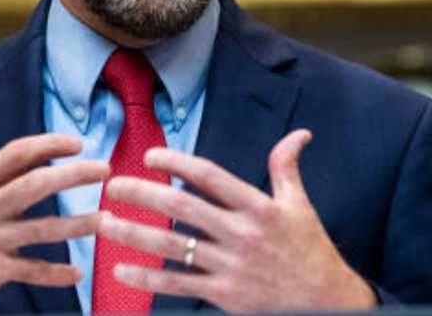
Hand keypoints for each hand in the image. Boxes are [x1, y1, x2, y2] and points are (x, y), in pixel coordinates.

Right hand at [0, 119, 108, 314]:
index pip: (14, 154)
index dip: (48, 144)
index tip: (78, 142)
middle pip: (34, 184)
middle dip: (73, 175)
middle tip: (105, 170)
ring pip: (41, 228)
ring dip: (78, 225)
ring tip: (105, 220)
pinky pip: (31, 270)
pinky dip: (56, 273)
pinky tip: (76, 273)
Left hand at [96, 129, 374, 311]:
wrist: (328, 304)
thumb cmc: (311, 251)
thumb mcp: (301, 206)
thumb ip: (287, 168)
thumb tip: (300, 134)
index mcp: (258, 207)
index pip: (209, 177)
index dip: (177, 164)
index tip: (151, 156)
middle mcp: (241, 234)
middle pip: (182, 208)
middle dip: (141, 194)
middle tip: (110, 185)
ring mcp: (230, 266)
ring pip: (171, 247)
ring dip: (132, 233)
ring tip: (103, 222)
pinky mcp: (224, 295)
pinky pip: (178, 284)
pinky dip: (147, 277)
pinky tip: (120, 268)